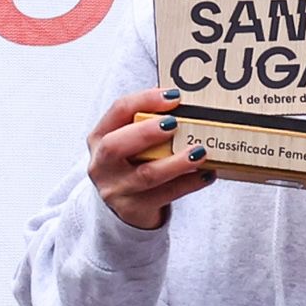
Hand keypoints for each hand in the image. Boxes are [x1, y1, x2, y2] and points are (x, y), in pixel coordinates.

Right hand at [84, 90, 214, 232]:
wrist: (124, 208)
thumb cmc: (133, 165)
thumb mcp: (131, 143)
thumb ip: (148, 124)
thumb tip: (186, 106)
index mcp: (99, 138)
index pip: (118, 111)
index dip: (145, 100)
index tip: (174, 96)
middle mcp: (101, 164)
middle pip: (116, 145)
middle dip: (146, 132)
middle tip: (174, 124)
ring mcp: (115, 190)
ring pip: (146, 175)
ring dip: (176, 162)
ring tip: (200, 152)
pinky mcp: (132, 209)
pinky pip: (165, 195)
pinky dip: (188, 184)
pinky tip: (206, 174)